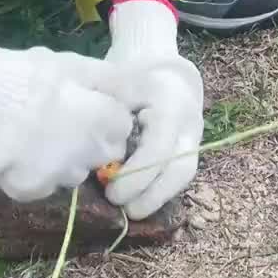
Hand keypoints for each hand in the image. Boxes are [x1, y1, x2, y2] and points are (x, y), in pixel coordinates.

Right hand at [0, 30, 133, 200]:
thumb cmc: (26, 72)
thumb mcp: (74, 65)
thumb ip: (112, 82)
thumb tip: (141, 93)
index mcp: (101, 122)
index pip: (122, 131)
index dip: (106, 117)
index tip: (85, 107)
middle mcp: (85, 155)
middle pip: (101, 156)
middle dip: (89, 143)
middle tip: (59, 122)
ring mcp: (56, 176)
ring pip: (73, 175)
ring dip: (62, 161)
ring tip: (35, 135)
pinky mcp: (28, 189)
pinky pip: (43, 188)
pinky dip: (33, 176)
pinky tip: (18, 152)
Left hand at [101, 0, 203, 219]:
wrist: (160, 68)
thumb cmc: (127, 75)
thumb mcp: (113, 83)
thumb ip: (103, 113)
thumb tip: (83, 152)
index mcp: (169, 99)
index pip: (159, 147)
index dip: (137, 175)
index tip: (111, 189)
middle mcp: (189, 119)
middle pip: (180, 168)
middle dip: (151, 195)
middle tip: (121, 206)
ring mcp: (194, 134)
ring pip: (184, 175)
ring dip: (157, 198)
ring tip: (130, 209)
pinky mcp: (191, 147)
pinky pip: (180, 175)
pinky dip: (159, 190)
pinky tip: (139, 199)